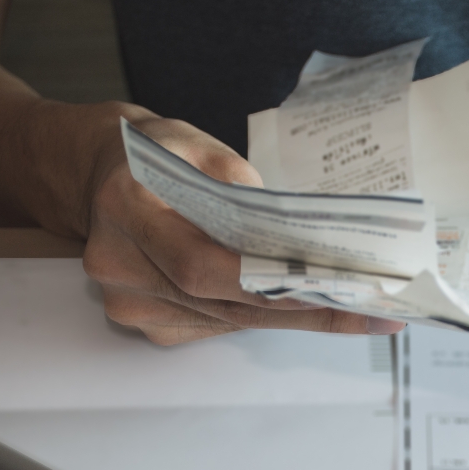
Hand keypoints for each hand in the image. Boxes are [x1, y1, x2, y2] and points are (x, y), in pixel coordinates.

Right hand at [80, 113, 404, 343]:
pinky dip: (259, 317)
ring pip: (224, 321)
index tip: (331, 289)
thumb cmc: (153, 155)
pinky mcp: (143, 321)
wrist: (97, 176)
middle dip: (302, 308)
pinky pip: (213, 325)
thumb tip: (298, 237)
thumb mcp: (197, 144)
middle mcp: (118, 262)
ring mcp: (126, 301)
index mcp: (126, 205)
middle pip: (222, 302)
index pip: (202, 264)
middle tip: (371, 313)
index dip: (268, 284)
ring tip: (357, 313)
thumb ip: (241, 187)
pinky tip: (304, 308)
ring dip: (292, 318)